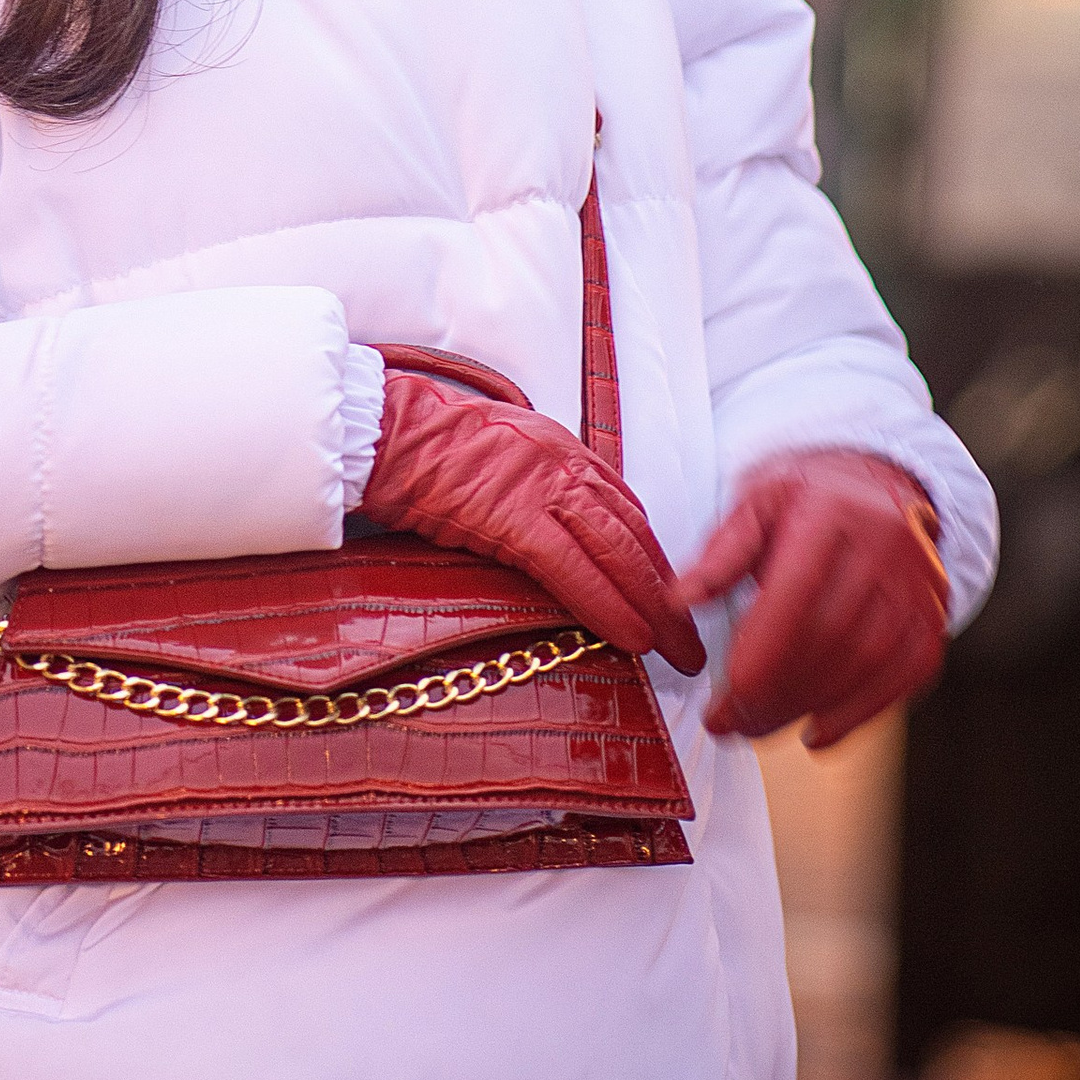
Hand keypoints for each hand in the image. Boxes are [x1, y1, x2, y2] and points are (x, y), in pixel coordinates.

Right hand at [358, 366, 704, 671]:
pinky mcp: (515, 519)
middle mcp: (566, 465)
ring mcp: (544, 490)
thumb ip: (538, 487)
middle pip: (636, 535)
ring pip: (619, 552)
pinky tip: (633, 638)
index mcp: (563, 451)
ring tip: (677, 648)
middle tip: (692, 636)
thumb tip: (559, 533)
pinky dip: (609, 606)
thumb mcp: (502, 456)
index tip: (672, 595)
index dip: (654, 559)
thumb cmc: (429, 447)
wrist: (387, 431)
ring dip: (654, 606)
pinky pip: (574, 571)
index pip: (628, 510)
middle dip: (671, 590)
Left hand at [672, 451, 947, 749]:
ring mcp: (919, 585)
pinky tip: (816, 735)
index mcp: (832, 511)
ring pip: (867, 662)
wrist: (880, 482)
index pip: (797, 593)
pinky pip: (905, 675)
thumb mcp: (756, 502)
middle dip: (775, 692)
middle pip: (830, 636)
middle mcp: (886, 547)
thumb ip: (720, 554)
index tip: (721, 698)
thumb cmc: (806, 496)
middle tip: (729, 725)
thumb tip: (679, 602)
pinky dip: (859, 713)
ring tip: (757, 728)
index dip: (760, 653)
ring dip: (807, 707)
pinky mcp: (932, 618)